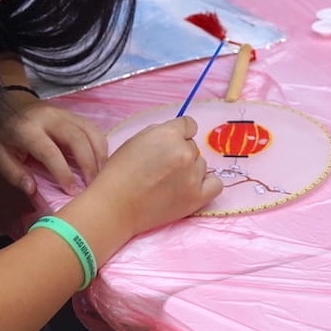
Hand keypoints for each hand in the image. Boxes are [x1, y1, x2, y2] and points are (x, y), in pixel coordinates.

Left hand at [0, 99, 106, 196]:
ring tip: (101, 175)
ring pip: (90, 130)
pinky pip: (93, 128)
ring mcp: (65, 113)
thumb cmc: (5, 133)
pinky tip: (101, 162)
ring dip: (99, 154)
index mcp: (28, 129)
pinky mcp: (75, 114)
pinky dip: (101, 145)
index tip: (72, 191)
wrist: (10, 103)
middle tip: (92, 184)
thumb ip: (14, 173)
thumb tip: (32, 189)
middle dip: (88, 163)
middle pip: (77, 137)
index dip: (62, 171)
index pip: (49, 151)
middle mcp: (50, 118)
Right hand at [86, 116, 221, 235]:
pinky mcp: (197, 197)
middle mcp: (186, 152)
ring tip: (169, 182)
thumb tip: (178, 135)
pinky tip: (191, 187)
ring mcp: (193, 176)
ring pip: (201, 165)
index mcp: (169, 134)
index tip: (169, 145)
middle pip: (193, 147)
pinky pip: (216, 184)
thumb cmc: (119, 172)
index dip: (179, 134)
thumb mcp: (136, 139)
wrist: (115, 206)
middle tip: (162, 168)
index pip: (189, 125)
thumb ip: (161, 133)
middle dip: (181, 153)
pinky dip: (207, 184)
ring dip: (190, 170)